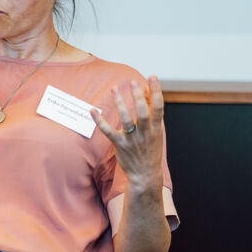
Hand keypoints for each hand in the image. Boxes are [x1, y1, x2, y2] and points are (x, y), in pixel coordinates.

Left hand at [91, 77, 164, 192]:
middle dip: (137, 96)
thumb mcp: (156, 132)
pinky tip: (92, 110)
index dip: (156, 91)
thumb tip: (148, 91)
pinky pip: (107, 131)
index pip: (158, 107)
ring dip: (119, 103)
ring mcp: (132, 139)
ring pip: (125, 119)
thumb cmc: (150, 150)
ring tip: (114, 89)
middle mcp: (145, 133)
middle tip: (132, 83)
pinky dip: (99, 121)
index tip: (152, 77)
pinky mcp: (119, 144)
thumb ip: (152, 113)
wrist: (145, 174)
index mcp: (156, 128)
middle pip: (142, 111)